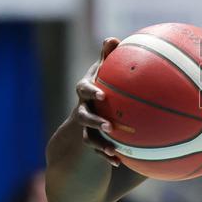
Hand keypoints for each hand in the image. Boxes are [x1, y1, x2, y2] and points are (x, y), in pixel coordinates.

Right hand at [73, 37, 120, 166]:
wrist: (83, 116)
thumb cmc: (99, 89)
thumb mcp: (102, 74)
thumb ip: (109, 59)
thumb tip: (114, 39)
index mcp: (87, 93)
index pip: (84, 90)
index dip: (91, 91)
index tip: (102, 94)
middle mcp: (82, 110)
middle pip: (84, 115)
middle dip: (94, 119)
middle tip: (109, 124)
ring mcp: (84, 128)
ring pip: (88, 136)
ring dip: (99, 141)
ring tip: (112, 147)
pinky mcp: (90, 141)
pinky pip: (96, 151)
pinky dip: (106, 156)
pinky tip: (119, 162)